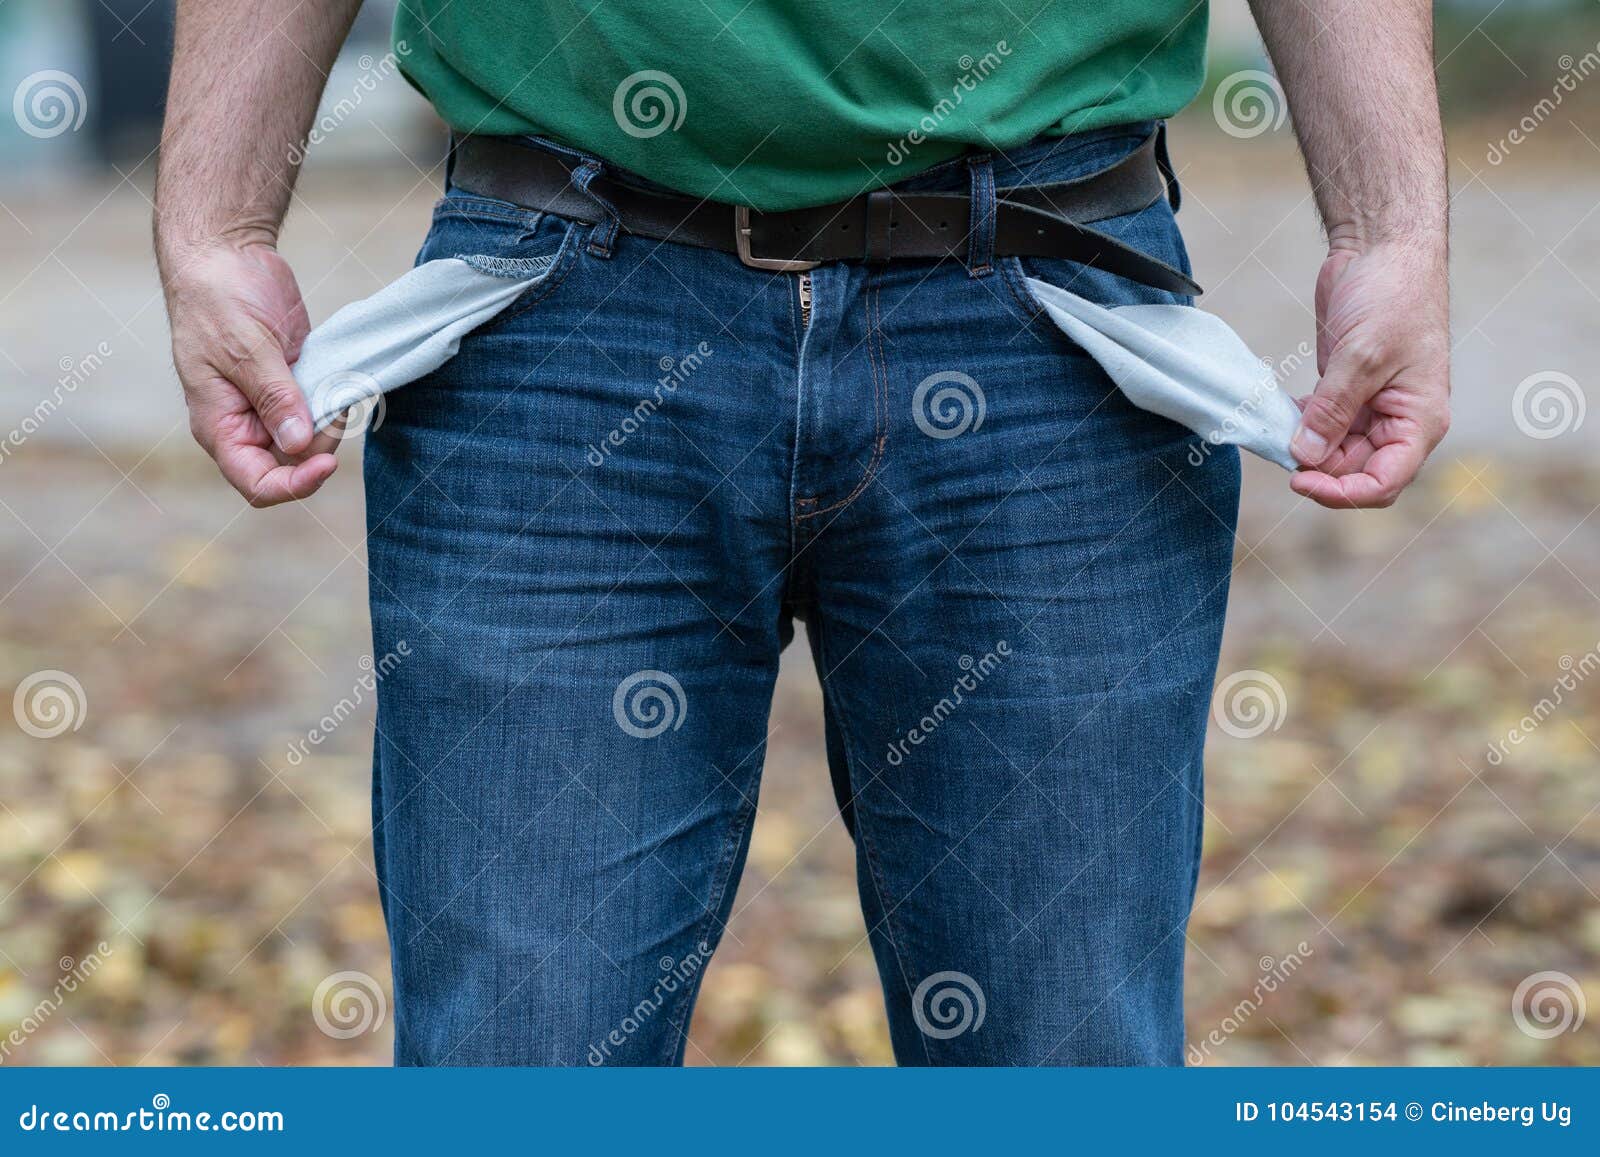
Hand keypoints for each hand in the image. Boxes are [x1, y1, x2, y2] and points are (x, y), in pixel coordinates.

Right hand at [161, 240, 340, 505]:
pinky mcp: (294, 388)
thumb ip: (274, 397)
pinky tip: (340, 382)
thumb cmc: (217, 298)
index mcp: (220, 425)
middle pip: (292, 467)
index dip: (294, 485)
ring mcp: (271, 408)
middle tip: (334, 406)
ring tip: (335, 387)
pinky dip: (335, 405)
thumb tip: (298, 444)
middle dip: (320, 447)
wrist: (226, 257)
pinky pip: (320, 414)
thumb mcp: (246, 348)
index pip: (256, 483)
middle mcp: (245, 425)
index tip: (327, 461)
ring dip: (330, 425)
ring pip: (311, 443)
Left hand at [1288, 236, 1450, 508]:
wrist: (1383, 248)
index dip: (1341, 493)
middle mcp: (1399, 421)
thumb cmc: (1392, 295)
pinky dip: (1299, 425)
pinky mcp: (1346, 390)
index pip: (1383, 482)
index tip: (1299, 479)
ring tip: (1276, 427)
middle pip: (1353, 471)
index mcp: (1419, 421)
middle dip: (1316, 467)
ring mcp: (1372, 407)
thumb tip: (1305, 457)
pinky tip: (1281, 413)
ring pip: (1334, 451)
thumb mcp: (1361, 356)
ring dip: (1304, 447)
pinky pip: (1322, 425)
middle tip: (1279, 446)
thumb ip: (1333, 410)